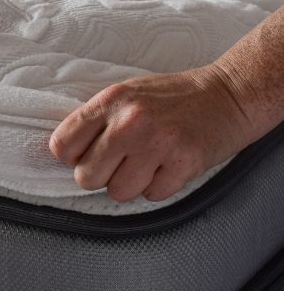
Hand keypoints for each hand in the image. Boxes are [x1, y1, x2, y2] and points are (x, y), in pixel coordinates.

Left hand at [49, 66, 256, 201]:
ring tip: (145, 164)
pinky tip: (167, 167)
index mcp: (110, 101)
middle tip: (118, 164)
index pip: (62, 144)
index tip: (85, 155)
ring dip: (130, 184)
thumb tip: (68, 154)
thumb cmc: (173, 97)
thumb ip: (98, 120)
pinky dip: (158, 187)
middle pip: (86, 176)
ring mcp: (158, 143)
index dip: (71, 157)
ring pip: (118, 192)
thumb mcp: (127, 94)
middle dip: (100, 176)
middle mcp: (130, 122)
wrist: (229, 94)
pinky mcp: (185, 163)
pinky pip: (152, 196)